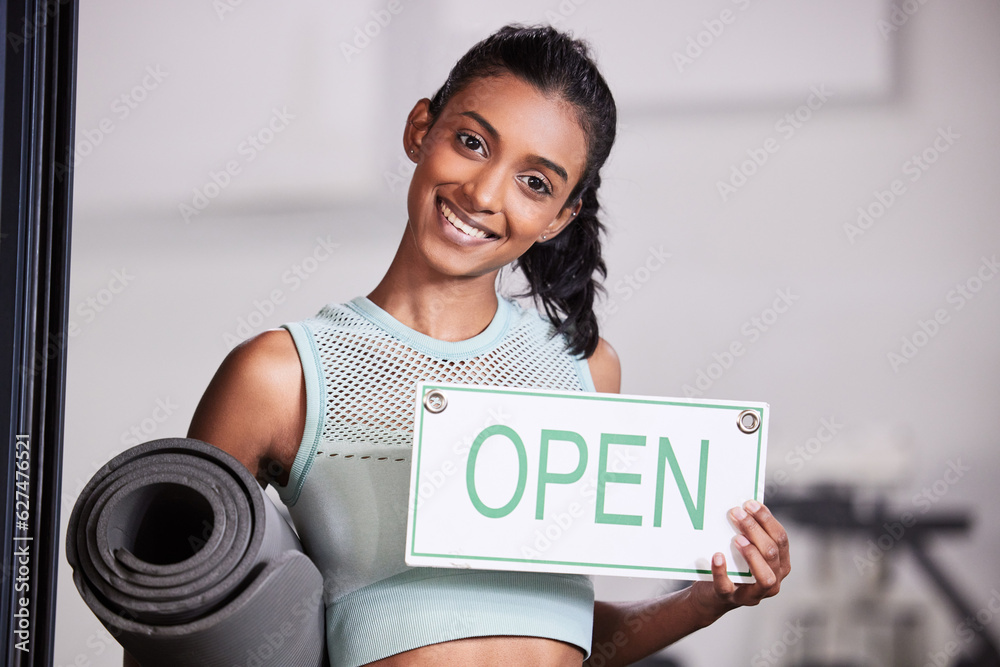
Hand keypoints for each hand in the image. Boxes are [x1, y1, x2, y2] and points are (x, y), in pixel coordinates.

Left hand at [689, 501, 790, 619]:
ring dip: (752, 554)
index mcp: (780, 564)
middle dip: (755, 530)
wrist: (711, 596)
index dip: (767, 519)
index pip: (780, 539)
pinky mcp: (730, 599)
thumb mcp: (745, 550)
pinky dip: (721, 571)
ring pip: (764, 577)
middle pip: (772, 553)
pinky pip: (727, 587)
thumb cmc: (732, 566)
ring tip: (736, 538)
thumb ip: (749, 534)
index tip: (750, 503)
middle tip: (736, 512)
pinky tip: (717, 556)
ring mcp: (753, 594)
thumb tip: (743, 505)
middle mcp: (773, 581)